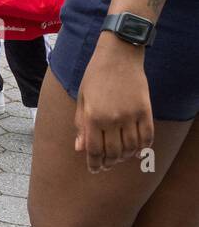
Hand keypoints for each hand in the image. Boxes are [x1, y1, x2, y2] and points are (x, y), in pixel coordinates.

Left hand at [74, 36, 153, 172]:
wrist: (118, 56)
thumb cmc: (94, 76)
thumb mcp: (82, 99)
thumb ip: (81, 124)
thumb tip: (80, 148)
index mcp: (93, 116)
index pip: (94, 149)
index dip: (94, 163)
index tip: (94, 170)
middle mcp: (113, 119)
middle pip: (113, 152)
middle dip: (108, 162)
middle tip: (106, 165)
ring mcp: (131, 115)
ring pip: (131, 147)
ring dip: (125, 157)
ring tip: (119, 158)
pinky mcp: (146, 110)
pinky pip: (147, 136)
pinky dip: (142, 147)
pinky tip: (136, 150)